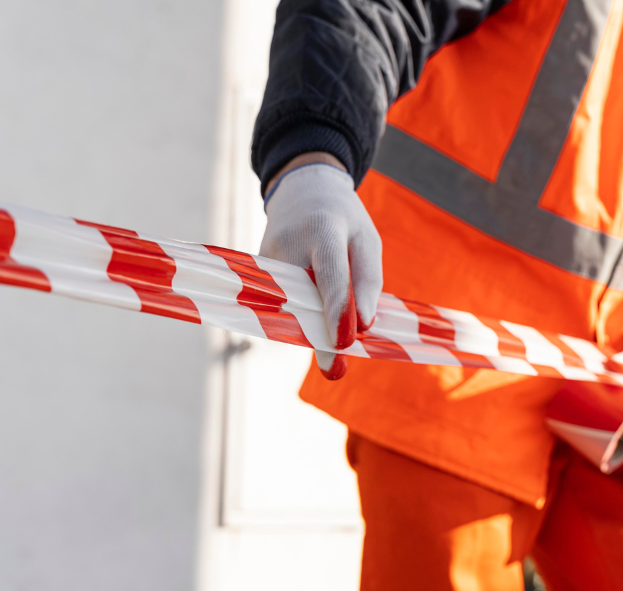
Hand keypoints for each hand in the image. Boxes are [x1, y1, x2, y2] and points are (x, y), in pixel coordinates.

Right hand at [261, 153, 382, 379]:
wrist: (302, 190)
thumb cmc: (344, 221)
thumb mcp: (367, 241)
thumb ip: (368, 281)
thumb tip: (362, 325)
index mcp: (322, 229)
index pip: (330, 273)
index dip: (336, 309)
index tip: (343, 342)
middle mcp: (286, 243)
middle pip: (302, 298)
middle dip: (318, 335)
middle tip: (335, 369)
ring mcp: (264, 258)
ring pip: (287, 308)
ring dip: (309, 331)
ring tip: (329, 346)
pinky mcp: (254, 271)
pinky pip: (278, 305)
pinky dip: (298, 320)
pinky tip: (311, 323)